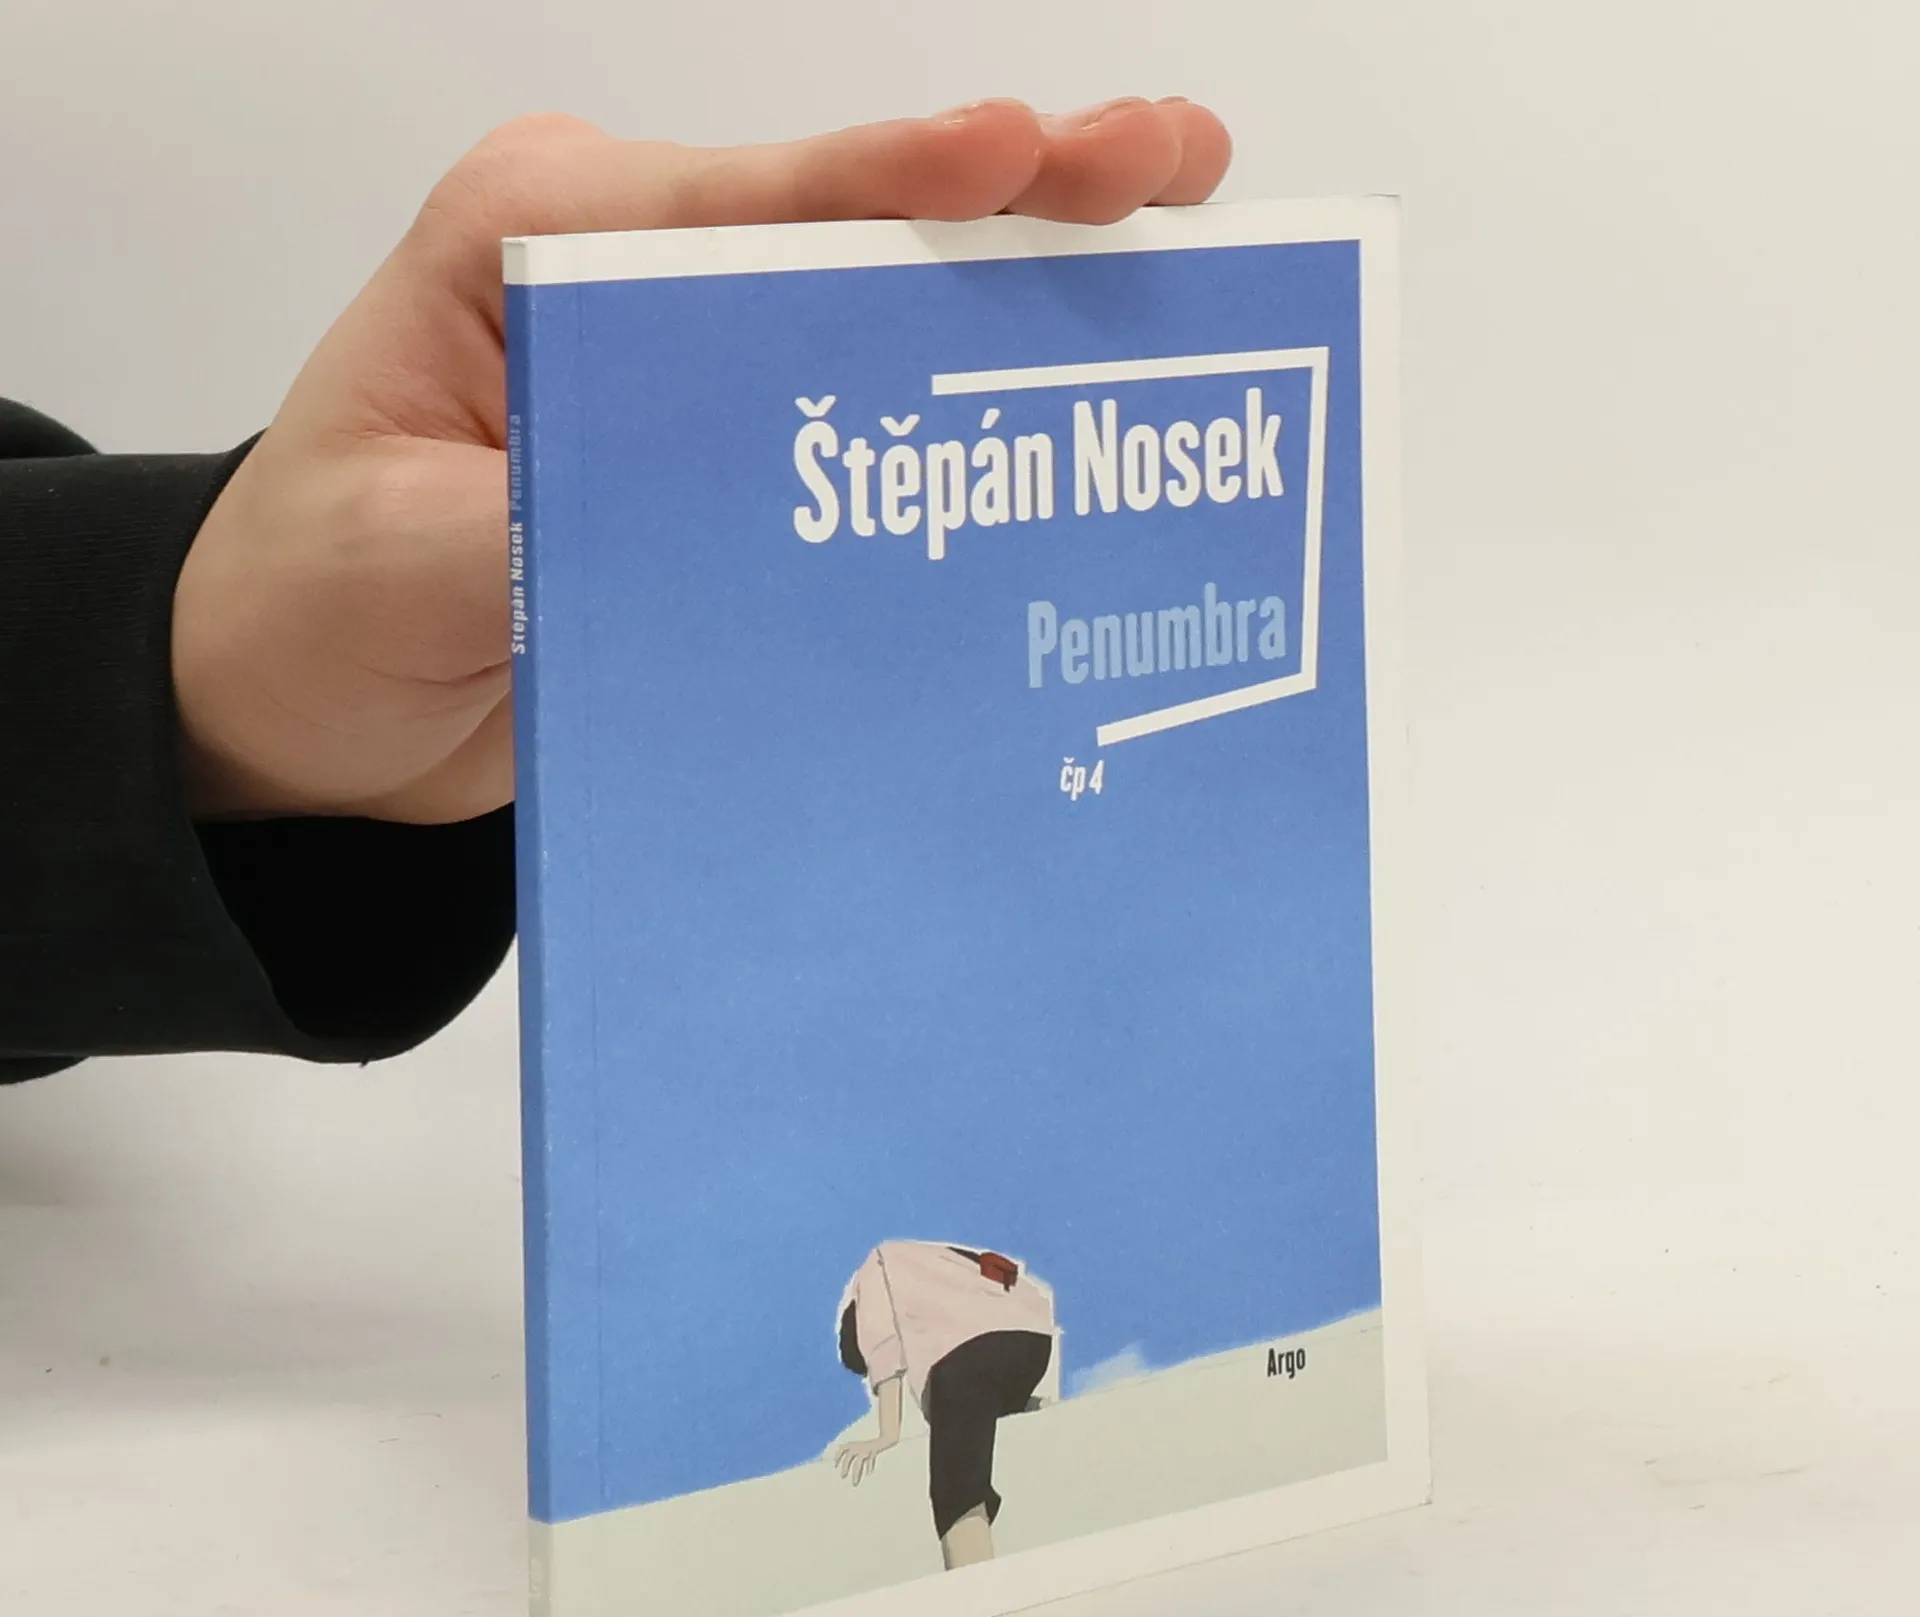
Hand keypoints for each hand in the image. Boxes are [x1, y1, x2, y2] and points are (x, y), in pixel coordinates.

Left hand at [170, 101, 1232, 821]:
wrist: (306, 703)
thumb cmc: (313, 601)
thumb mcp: (402, 559)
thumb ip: (544, 521)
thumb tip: (711, 509)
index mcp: (534, 245)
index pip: (739, 200)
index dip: (891, 181)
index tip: (1023, 153)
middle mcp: (631, 281)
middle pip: (844, 223)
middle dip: (1014, 191)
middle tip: (1167, 162)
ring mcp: (691, 370)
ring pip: (876, 307)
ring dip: (1024, 283)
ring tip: (1178, 240)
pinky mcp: (727, 464)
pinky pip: (863, 423)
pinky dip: (974, 403)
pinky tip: (1082, 396)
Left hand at [834, 1435, 897, 1486]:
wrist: (883, 1439)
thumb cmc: (869, 1446)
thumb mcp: (858, 1446)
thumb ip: (850, 1451)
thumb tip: (840, 1460)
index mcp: (853, 1445)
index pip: (842, 1449)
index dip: (837, 1456)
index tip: (835, 1466)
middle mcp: (857, 1446)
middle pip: (848, 1458)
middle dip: (845, 1468)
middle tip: (842, 1477)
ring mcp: (865, 1449)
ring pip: (857, 1463)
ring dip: (855, 1474)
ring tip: (854, 1483)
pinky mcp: (873, 1452)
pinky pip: (870, 1461)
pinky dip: (869, 1467)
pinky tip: (868, 1473)